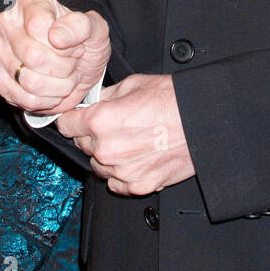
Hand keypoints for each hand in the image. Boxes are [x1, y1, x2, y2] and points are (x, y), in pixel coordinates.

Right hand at [0, 0, 110, 113]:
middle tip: (72, 63)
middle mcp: (7, 23)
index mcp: (30, 2)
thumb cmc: (84, 42)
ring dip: (58, 86)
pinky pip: (24, 99)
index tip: (75, 44)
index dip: (64, 43)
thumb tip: (56, 36)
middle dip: (63, 67)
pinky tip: (54, 90)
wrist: (79, 66)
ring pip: (30, 81)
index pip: (40, 27)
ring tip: (65, 76)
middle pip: (33, 56)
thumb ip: (81, 26)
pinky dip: (46, 101)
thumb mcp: (95, 29)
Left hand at [55, 73, 195, 194]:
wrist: (203, 123)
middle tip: (116, 127)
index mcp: (100, 120)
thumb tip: (94, 102)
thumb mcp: (133, 85)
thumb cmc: (174, 101)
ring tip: (130, 142)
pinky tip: (137, 158)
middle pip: (82, 145)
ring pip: (98, 166)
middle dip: (93, 136)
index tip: (77, 120)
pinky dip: (122, 173)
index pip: (66, 125)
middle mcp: (106, 149)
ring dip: (107, 157)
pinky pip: (117, 183)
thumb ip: (106, 96)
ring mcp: (122, 171)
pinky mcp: (138, 186)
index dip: (72, 119)